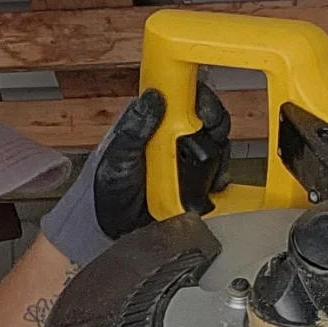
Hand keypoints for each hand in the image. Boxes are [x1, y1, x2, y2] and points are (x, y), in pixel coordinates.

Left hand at [39, 85, 232, 266]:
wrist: (111, 229)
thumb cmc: (107, 190)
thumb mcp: (118, 158)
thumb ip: (134, 129)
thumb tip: (153, 97)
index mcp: (152, 124)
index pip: (183, 97)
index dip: (199, 98)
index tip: (203, 111)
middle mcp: (172, 138)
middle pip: (207, 118)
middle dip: (216, 123)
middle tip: (213, 133)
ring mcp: (185, 160)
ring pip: (216, 143)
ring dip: (219, 150)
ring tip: (211, 162)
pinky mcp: (194, 182)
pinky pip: (216, 173)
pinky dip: (220, 177)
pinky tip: (215, 184)